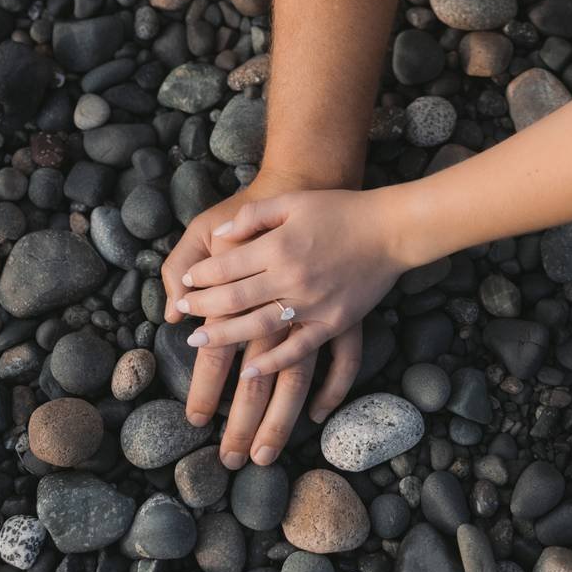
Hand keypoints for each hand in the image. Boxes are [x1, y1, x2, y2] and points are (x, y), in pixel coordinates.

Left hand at [161, 172, 361, 466]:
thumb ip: (254, 215)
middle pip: (234, 298)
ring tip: (198, 342)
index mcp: (278, 245)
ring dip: (225, 336)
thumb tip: (221, 235)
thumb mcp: (292, 200)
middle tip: (182, 311)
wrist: (390, 228)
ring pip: (258, 327)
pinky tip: (250, 372)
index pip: (226, 266)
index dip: (200, 276)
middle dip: (203, 306)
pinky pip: (299, 349)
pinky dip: (273, 363)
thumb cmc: (339, 209)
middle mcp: (290, 277)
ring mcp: (312, 303)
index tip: (186, 283)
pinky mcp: (334, 322)